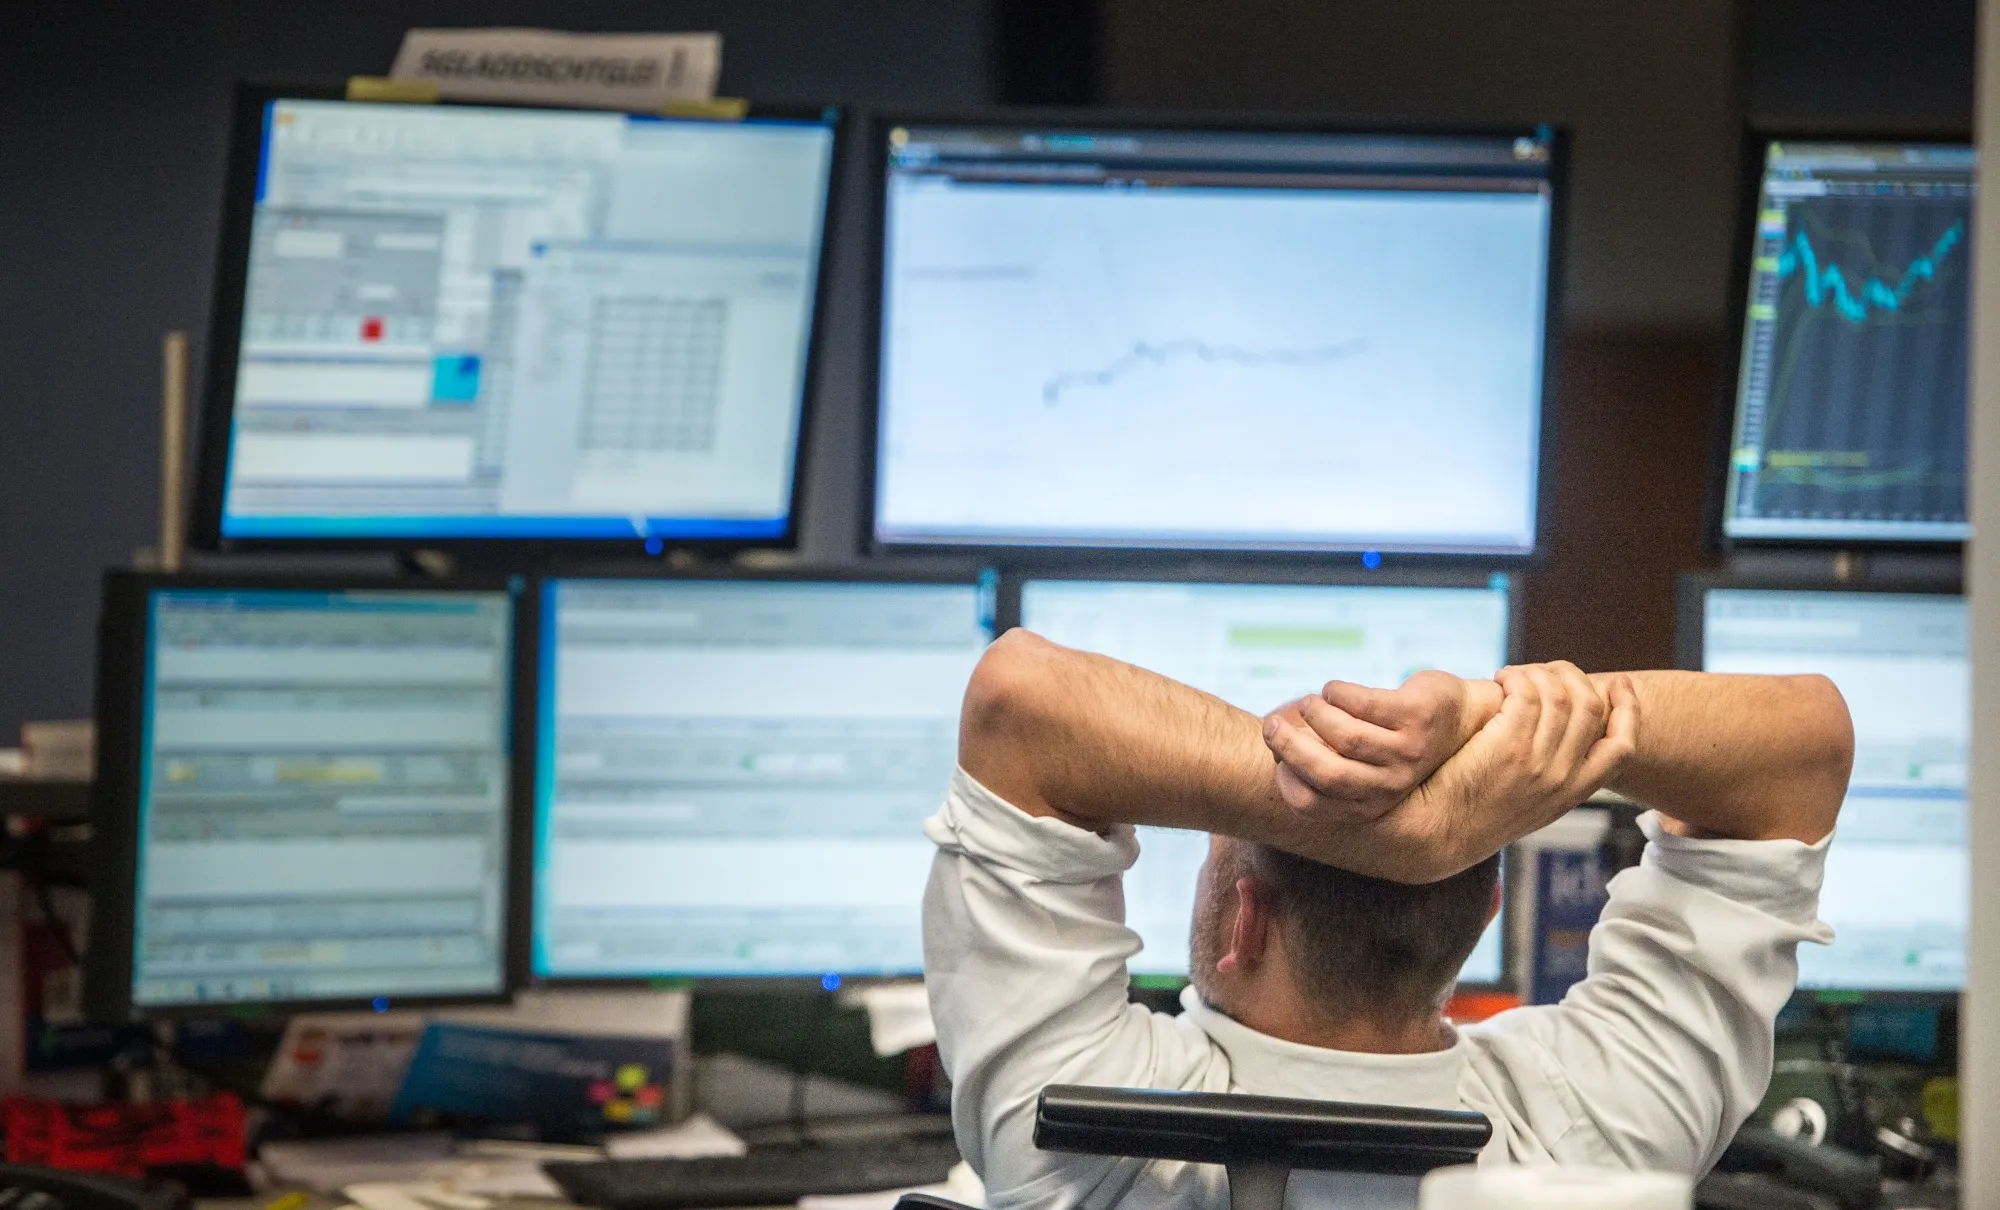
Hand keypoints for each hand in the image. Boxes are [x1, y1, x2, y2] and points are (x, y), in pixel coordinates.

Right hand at [1261, 670, 1502, 820]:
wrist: (1458, 717)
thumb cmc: (1391, 739)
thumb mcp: (1361, 762)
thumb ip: (1322, 760)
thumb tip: (1275, 748)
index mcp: (1370, 804)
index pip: (1312, 804)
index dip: (1285, 778)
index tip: (1275, 755)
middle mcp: (1391, 786)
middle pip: (1327, 773)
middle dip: (1290, 745)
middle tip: (1272, 724)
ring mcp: (1408, 753)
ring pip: (1345, 735)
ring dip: (1316, 713)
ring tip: (1311, 703)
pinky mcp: (1419, 717)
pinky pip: (1364, 702)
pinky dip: (1338, 692)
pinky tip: (1335, 691)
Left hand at [1381, 662, 1638, 880]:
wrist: (1437, 835)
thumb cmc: (1472, 812)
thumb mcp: (1529, 801)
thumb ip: (1552, 773)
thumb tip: (1557, 728)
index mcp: (1573, 792)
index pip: (1624, 745)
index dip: (1627, 708)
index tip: (1617, 684)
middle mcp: (1563, 778)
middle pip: (1592, 708)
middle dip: (1571, 677)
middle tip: (1541, 671)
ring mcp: (1538, 764)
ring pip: (1560, 695)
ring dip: (1537, 673)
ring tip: (1512, 675)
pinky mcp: (1508, 748)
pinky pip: (1526, 694)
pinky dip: (1517, 677)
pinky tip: (1500, 680)